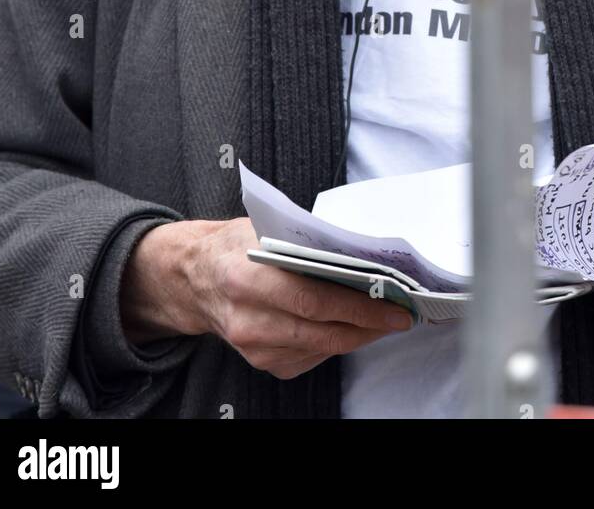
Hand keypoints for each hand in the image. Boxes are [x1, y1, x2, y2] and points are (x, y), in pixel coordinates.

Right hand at [120, 217, 413, 379]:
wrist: (194, 278)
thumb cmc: (233, 247)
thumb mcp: (263, 229)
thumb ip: (304, 242)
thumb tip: (357, 252)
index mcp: (246, 278)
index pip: (313, 300)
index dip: (358, 306)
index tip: (393, 305)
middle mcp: (248, 319)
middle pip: (322, 331)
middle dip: (368, 324)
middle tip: (399, 314)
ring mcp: (253, 347)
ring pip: (320, 348)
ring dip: (357, 335)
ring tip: (384, 319)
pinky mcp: (261, 363)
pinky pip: (310, 357)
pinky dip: (335, 343)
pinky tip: (351, 327)